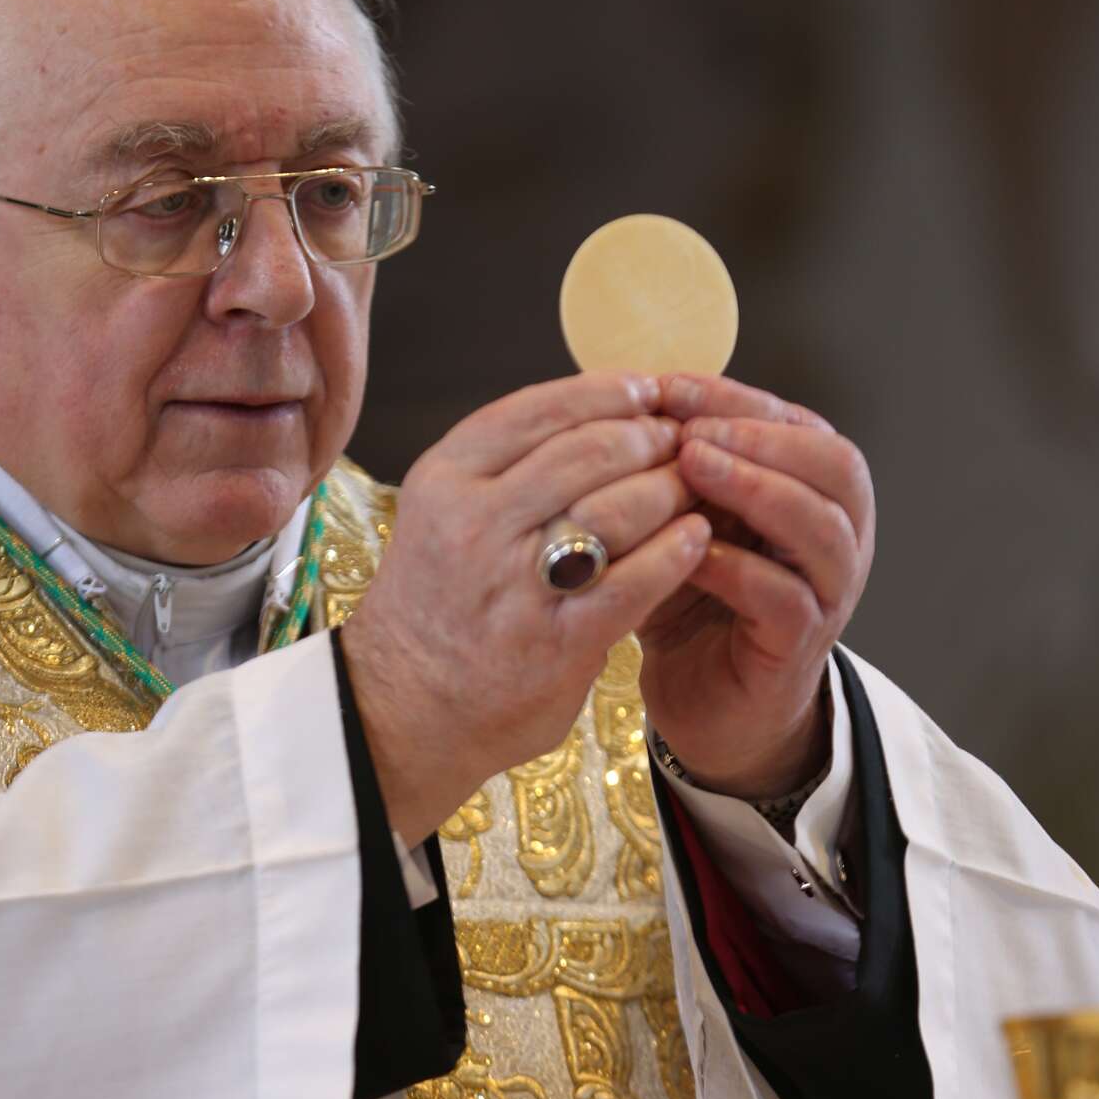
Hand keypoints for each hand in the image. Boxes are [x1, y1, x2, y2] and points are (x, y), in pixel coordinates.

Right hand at [340, 373, 711, 844]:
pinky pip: (635, 579)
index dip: (607, 390)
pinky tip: (697, 538)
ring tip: (693, 487)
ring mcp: (515, 582)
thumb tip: (605, 416)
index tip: (646, 389)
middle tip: (680, 440)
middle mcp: (475, 520)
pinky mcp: (557, 639)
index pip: (541, 408)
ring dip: (670, 488)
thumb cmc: (438, 604)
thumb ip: (510, 469)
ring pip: (618, 505)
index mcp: (446, 477)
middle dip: (648, 437)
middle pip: (589, 449)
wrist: (401, 708)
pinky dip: (676, 551)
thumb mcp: (446, 513)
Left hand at [637, 374, 875, 797]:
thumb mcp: (683, 517)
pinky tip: (689, 550)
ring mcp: (828, 593)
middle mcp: (837, 537)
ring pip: (822, 528)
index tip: (668, 386)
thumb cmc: (692, 599)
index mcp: (813, 492)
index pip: (797, 422)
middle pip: (836, 464)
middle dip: (761, 436)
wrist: (702, 699)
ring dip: (757, 489)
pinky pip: (786, 598)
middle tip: (692, 429)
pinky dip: (737, 567)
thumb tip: (635, 392)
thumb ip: (678, 465)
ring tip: (692, 467)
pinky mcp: (800, 647)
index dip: (735, 398)